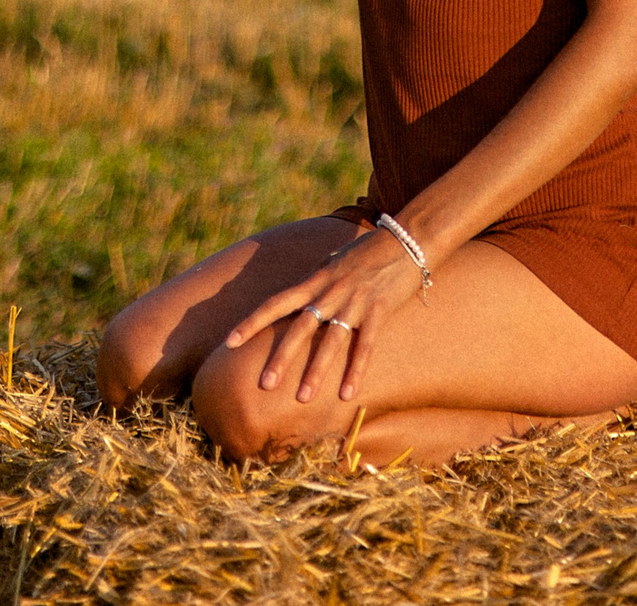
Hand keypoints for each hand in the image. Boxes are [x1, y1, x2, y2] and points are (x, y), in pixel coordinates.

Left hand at [224, 225, 423, 403]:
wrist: (408, 238)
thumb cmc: (369, 250)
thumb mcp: (334, 261)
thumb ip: (316, 279)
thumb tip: (299, 294)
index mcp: (316, 280)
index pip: (276, 302)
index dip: (251, 322)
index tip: (229, 342)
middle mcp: (330, 291)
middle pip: (299, 327)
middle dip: (281, 357)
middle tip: (264, 385)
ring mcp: (355, 301)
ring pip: (330, 340)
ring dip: (316, 371)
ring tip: (302, 398)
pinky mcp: (379, 310)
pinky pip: (365, 345)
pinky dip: (356, 370)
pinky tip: (347, 393)